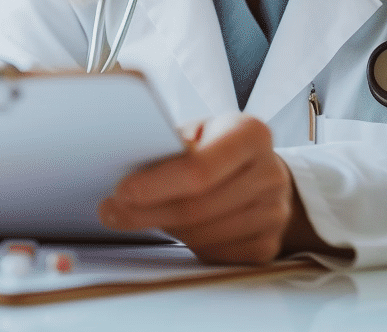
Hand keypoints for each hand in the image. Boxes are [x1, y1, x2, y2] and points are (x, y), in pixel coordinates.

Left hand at [98, 114, 320, 264]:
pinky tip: (180, 227)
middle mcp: (269, 174)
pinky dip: (189, 244)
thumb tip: (126, 161)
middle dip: (146, 213)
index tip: (121, 191)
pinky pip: (214, 254)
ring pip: (202, 234)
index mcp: (250, 134)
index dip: (156, 184)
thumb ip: (172, 145)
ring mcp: (274, 213)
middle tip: (112, 212)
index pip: (199, 169)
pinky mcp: (267, 245)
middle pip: (196, 207)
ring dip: (165, 228)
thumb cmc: (218, 150)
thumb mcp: (199, 132)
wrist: (262, 175)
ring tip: (146, 215)